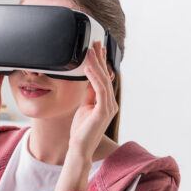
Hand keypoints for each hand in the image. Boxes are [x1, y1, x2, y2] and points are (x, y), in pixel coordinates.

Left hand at [69, 41, 117, 156]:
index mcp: (107, 103)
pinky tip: (87, 67)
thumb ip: (88, 94)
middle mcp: (111, 104)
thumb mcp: (84, 107)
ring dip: (96, 65)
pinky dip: (93, 76)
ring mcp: (109, 107)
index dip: (102, 63)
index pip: (105, 79)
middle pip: (106, 77)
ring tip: (89, 51)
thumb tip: (88, 79)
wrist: (79, 148)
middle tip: (95, 43)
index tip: (98, 49)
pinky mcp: (103, 111)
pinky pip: (99, 89)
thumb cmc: (81, 131)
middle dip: (100, 59)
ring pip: (103, 81)